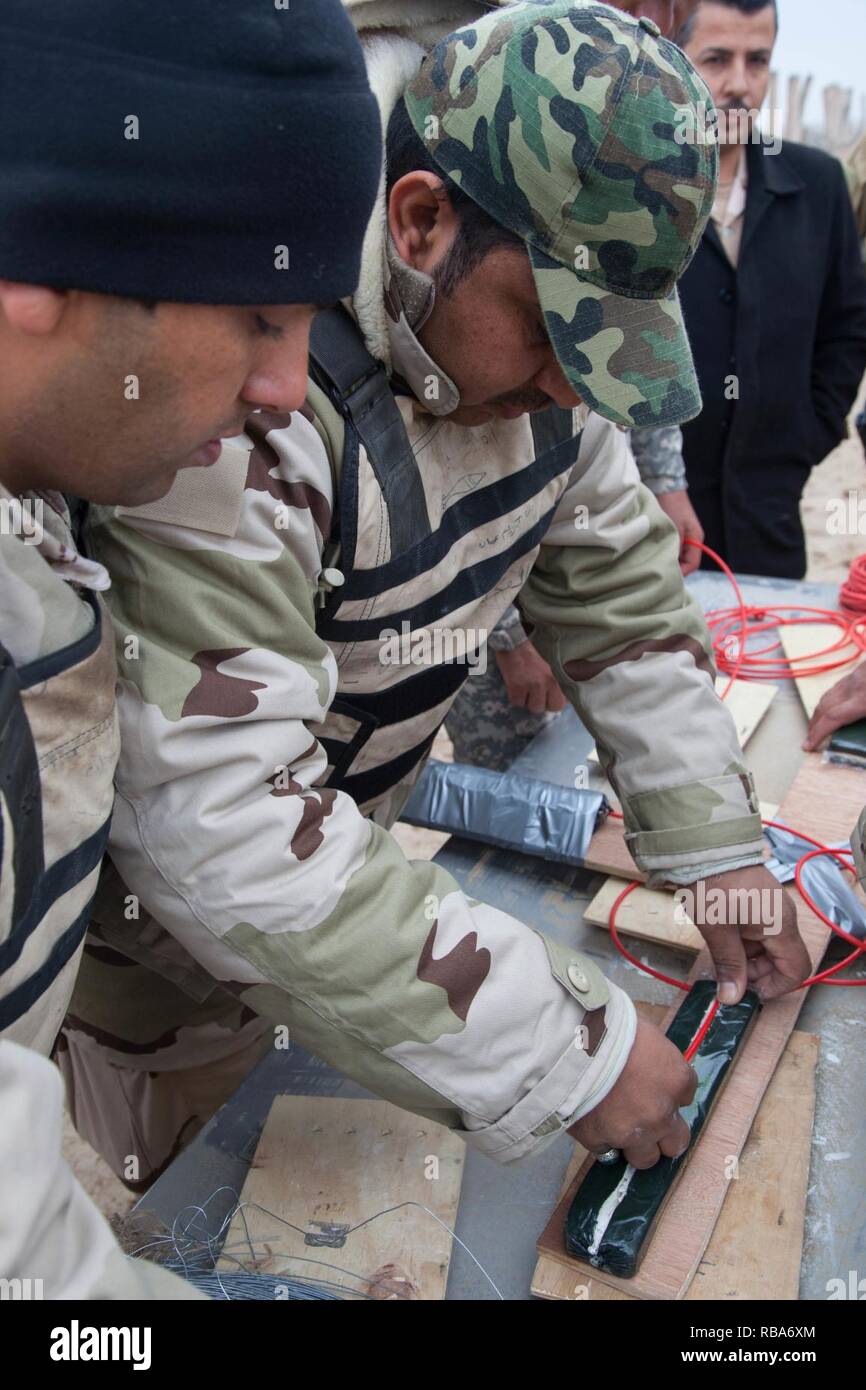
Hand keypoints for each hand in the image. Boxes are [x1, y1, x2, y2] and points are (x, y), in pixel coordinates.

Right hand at [494, 641, 565, 715]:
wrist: (513, 644)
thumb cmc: (531, 655)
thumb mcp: (549, 666)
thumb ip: (555, 683)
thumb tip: (563, 700)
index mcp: (554, 678)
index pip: (559, 703)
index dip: (552, 703)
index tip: (547, 699)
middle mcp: (545, 683)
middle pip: (545, 708)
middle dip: (539, 704)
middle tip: (534, 695)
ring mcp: (530, 685)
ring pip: (531, 707)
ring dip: (527, 701)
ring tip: (524, 689)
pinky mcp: (516, 687)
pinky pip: (517, 702)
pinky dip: (515, 697)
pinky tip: (515, 687)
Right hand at [568, 1016, 695, 1168]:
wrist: (567, 1043)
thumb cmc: (607, 1024)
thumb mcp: (644, 1032)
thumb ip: (654, 1058)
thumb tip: (651, 1066)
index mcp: (676, 1080)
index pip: (687, 1097)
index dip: (669, 1092)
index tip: (656, 1086)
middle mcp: (660, 1114)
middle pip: (676, 1143)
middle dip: (665, 1133)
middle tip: (648, 1119)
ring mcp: (631, 1133)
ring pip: (645, 1158)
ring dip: (638, 1145)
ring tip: (621, 1127)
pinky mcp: (599, 1140)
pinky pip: (607, 1150)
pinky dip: (603, 1138)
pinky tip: (595, 1120)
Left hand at [657, 489, 703, 575]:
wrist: (665, 485)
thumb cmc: (671, 505)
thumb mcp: (674, 529)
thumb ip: (674, 548)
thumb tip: (670, 567)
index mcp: (696, 539)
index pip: (692, 565)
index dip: (681, 574)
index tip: (666, 577)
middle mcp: (691, 540)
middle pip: (684, 563)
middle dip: (673, 569)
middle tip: (657, 574)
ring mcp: (682, 536)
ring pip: (676, 556)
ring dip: (666, 560)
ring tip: (653, 564)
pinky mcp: (672, 533)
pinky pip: (669, 548)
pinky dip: (662, 552)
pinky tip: (651, 554)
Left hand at [684, 865, 810, 1002]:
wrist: (705, 846)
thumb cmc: (714, 885)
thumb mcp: (718, 930)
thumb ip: (728, 965)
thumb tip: (731, 998)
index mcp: (781, 926)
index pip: (796, 970)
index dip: (775, 987)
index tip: (749, 991)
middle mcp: (785, 917)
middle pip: (782, 960)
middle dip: (757, 973)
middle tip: (729, 973)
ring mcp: (775, 908)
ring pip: (770, 946)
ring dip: (750, 958)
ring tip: (722, 953)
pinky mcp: (763, 901)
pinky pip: (763, 930)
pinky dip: (747, 942)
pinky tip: (725, 938)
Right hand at [803, 663, 865, 750]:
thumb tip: (862, 740)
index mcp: (863, 700)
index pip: (832, 718)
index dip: (817, 733)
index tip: (808, 746)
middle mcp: (855, 686)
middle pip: (825, 707)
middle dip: (813, 725)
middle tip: (808, 739)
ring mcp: (856, 675)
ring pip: (829, 695)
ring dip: (818, 712)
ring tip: (815, 725)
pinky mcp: (861, 668)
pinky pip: (838, 686)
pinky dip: (829, 699)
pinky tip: (831, 705)